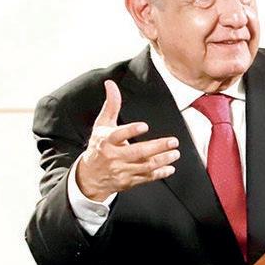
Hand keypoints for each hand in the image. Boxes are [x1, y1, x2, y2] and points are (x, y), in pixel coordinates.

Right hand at [76, 80, 179, 200]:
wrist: (89, 177)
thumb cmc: (99, 146)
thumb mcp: (101, 125)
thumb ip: (111, 105)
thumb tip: (110, 84)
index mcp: (106, 141)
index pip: (118, 135)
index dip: (131, 131)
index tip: (144, 126)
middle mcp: (114, 156)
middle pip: (137, 152)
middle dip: (157, 147)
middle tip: (173, 141)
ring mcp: (122, 170)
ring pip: (144, 166)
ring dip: (162, 160)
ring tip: (175, 153)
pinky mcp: (128, 181)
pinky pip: (146, 178)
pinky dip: (159, 173)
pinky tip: (170, 168)